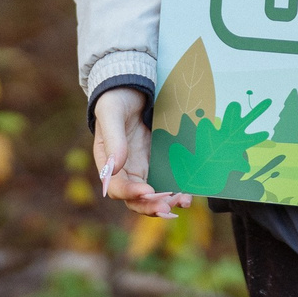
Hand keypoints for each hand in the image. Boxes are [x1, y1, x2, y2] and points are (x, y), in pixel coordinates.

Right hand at [90, 88, 193, 219]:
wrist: (131, 88)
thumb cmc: (116, 99)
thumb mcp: (111, 113)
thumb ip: (113, 139)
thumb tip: (115, 167)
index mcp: (108, 164)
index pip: (117, 188)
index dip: (131, 193)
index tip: (148, 192)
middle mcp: (126, 171)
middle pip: (136, 199)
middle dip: (152, 206)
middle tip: (168, 208)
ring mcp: (143, 168)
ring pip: (154, 196)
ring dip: (167, 203)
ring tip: (183, 201)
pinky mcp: (159, 162)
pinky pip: (167, 182)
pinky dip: (177, 190)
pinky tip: (188, 193)